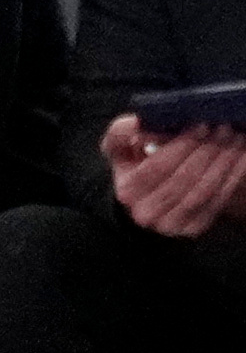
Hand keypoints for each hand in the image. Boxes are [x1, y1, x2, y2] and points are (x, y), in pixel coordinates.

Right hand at [107, 111, 245, 237]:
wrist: (146, 194)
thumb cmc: (134, 161)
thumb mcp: (119, 142)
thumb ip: (123, 131)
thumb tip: (143, 127)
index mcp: (127, 191)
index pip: (158, 166)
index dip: (182, 145)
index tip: (201, 124)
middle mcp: (147, 213)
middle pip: (184, 179)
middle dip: (207, 151)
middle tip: (224, 128)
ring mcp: (172, 225)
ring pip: (203, 190)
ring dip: (223, 163)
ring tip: (235, 139)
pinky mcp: (193, 228)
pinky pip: (216, 202)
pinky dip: (231, 178)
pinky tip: (238, 159)